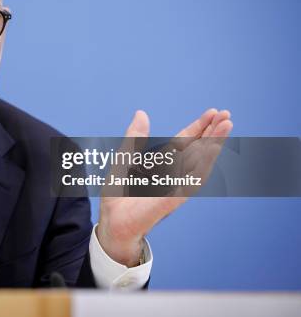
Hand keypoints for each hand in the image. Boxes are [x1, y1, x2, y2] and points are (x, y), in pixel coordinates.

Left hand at [97, 108, 232, 266]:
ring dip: (212, 145)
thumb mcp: (123, 161)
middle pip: (197, 149)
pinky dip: (199, 167)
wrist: (112, 226)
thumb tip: (142, 113)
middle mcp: (173, 175)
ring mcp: (174, 188)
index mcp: (163, 165)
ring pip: (199, 162)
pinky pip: (188, 182)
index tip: (213, 112)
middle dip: (212, 132)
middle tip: (227, 114)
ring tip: (225, 127)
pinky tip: (209, 151)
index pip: (185, 142)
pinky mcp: (169, 201)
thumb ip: (134, 139)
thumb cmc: (120, 198)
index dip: (199, 127)